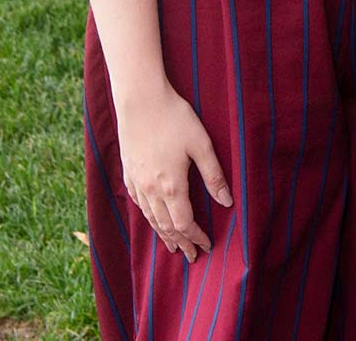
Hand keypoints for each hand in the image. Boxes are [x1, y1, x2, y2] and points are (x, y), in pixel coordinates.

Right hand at [115, 82, 233, 261]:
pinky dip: (147, 217)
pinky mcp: (128, 172)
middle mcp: (151, 190)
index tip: (206, 246)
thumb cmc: (174, 118)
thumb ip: (214, 176)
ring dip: (162, 234)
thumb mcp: (201, 144)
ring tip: (171, 245)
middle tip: (190, 255)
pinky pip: (138, 203)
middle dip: (180, 242)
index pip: (184, 223)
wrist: (140, 100)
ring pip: (150, 218)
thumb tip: (227, 202)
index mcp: (171, 186)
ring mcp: (136, 182)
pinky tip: (151, 217)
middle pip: (166, 226)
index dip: (196, 237)